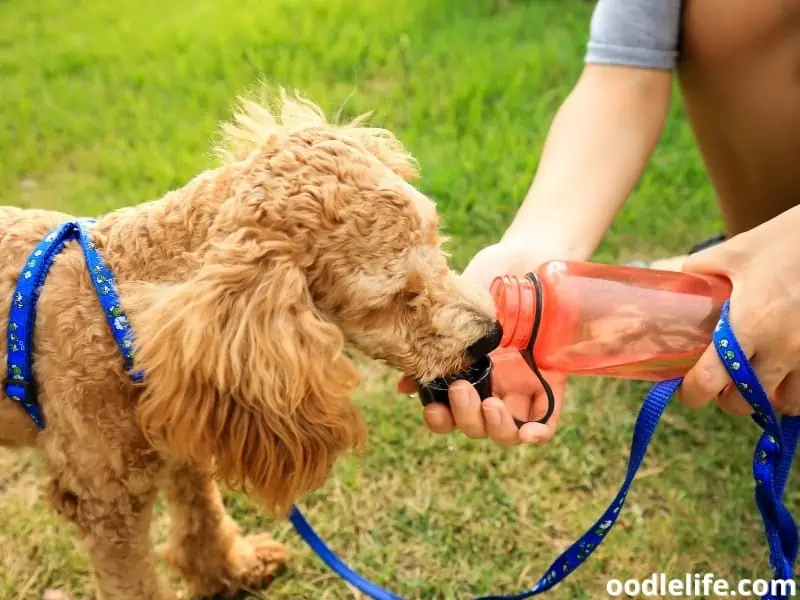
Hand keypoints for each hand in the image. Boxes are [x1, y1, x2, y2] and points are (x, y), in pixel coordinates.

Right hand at [398, 239, 568, 444]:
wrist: (527, 254)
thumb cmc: (486, 277)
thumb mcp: (453, 308)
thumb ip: (431, 342)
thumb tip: (404, 386)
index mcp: (465, 371)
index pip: (449, 413)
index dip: (440, 421)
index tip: (433, 408)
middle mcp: (491, 384)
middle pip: (476, 425)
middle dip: (464, 418)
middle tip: (460, 390)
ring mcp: (521, 385)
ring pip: (508, 430)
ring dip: (495, 428)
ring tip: (491, 404)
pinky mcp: (552, 381)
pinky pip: (547, 420)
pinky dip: (538, 433)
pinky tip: (528, 432)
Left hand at [679, 206, 799, 416]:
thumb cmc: (784, 241)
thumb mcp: (734, 252)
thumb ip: (699, 270)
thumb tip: (668, 279)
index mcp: (748, 324)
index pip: (711, 379)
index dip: (693, 393)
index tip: (687, 392)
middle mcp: (781, 347)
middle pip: (745, 401)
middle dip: (728, 398)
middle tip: (721, 384)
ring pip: (785, 403)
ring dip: (766, 399)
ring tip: (755, 383)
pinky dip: (796, 392)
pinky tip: (786, 378)